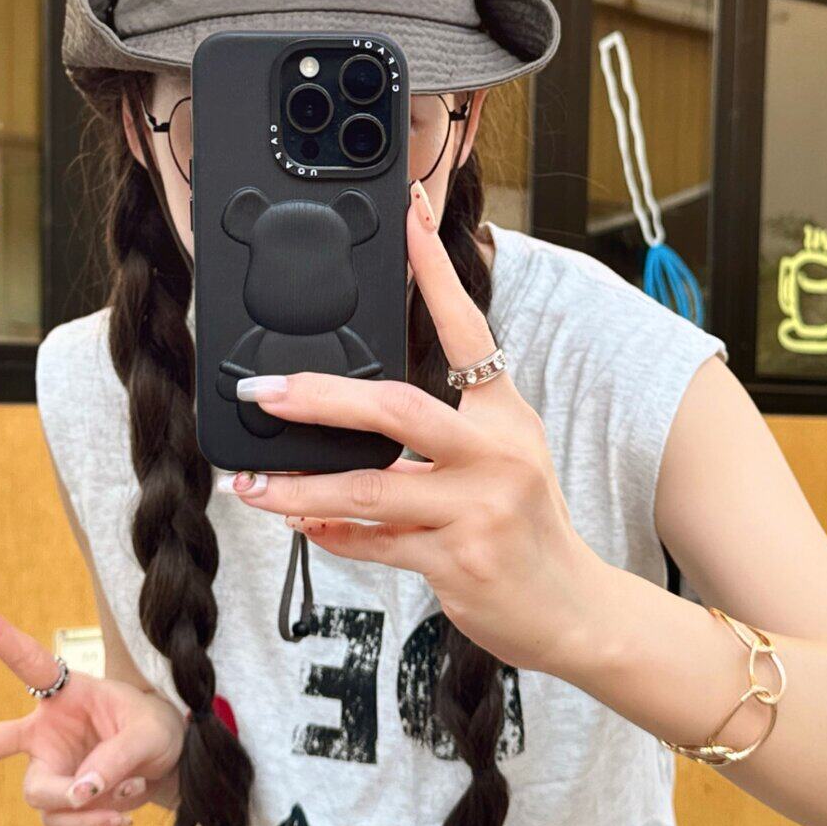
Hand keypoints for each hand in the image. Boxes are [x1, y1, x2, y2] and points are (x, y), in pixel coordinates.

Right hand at [0, 597, 184, 825]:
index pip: (25, 660)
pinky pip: (63, 820)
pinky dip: (96, 821)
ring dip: (89, 803)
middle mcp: (45, 730)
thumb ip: (115, 761)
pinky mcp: (57, 800)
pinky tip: (124, 811)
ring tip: (129, 787)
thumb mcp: (150, 736)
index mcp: (65, 693)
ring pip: (44, 797)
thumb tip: (77, 794)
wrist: (174, 764)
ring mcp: (47, 767)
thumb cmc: (159, 730)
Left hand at [220, 186, 610, 672]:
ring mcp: (477, 509)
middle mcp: (496, 454)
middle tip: (265, 391)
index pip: (468, 329)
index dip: (435, 271)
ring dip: (299, 487)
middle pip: (398, 409)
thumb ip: (446, 431)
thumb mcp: (506, 460)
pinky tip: (301, 524)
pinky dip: (329, 533)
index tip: (408, 216)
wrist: (574, 609)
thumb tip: (356, 417)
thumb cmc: (529, 526)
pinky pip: (373, 541)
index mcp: (506, 417)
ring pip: (369, 487)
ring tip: (252, 485)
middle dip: (321, 399)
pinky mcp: (455, 560)